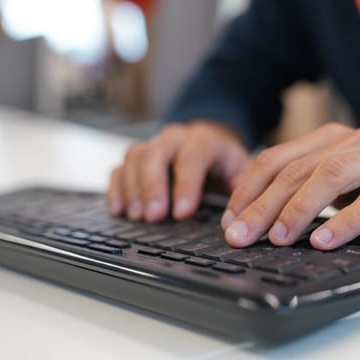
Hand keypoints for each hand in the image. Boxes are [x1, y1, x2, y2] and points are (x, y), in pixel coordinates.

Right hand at [107, 121, 248, 221]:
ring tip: (137, 217)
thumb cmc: (226, 163)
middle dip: (153, 187)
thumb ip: (242, 192)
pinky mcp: (137, 159)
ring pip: (134, 158)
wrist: (212, 143)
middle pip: (155, 153)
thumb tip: (236, 221)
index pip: (192, 157)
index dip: (186, 185)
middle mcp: (175, 138)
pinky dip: (116, 189)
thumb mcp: (243, 173)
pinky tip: (119, 210)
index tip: (182, 213)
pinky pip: (120, 167)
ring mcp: (154, 145)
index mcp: (204, 140)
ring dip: (133, 189)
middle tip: (154, 216)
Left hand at [221, 123, 359, 249]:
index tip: (230, 219)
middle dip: (263, 203)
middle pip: (297, 169)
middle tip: (239, 235)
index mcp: (332, 140)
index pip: (278, 158)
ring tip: (276, 238)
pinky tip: (323, 240)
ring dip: (299, 207)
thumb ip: (311, 193)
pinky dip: (345, 221)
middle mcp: (354, 142)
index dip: (249, 188)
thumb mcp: (345, 188)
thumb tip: (263, 221)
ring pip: (330, 175)